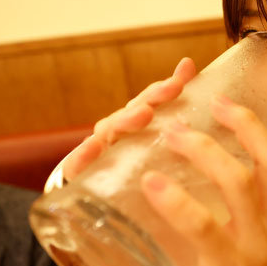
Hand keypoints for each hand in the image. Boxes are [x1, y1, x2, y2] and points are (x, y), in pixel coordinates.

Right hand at [61, 57, 197, 180]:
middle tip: (171, 91)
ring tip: (144, 114)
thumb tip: (188, 62)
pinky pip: (79, 164)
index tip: (179, 83)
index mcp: (134, 124)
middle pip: (131, 113)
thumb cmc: (130, 165)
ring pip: (109, 133)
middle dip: (149, 101)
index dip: (162, 91)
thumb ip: (168, 101)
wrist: (91, 202)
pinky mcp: (78, 174)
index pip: (148, 101)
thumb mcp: (158, 138)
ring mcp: (97, 151)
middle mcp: (115, 132)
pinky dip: (84, 155)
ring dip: (125, 121)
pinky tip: (93, 147)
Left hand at [139, 94, 266, 265]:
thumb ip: (240, 234)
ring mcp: (254, 248)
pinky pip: (204, 225)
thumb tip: (214, 213)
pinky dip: (178, 201)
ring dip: (204, 150)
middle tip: (217, 101)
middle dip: (246, 125)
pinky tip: (152, 184)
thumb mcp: (252, 264)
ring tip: (173, 132)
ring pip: (238, 181)